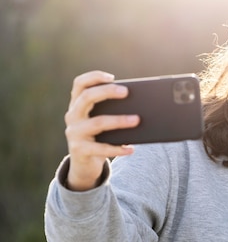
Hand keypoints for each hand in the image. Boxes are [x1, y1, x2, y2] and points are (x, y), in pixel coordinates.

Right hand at [64, 71, 139, 190]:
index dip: (94, 77)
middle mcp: (72, 116)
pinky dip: (118, 148)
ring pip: (97, 122)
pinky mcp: (79, 150)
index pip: (80, 84)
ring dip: (119, 121)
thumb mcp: (102, 121)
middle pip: (87, 97)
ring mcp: (74, 133)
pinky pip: (101, 148)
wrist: (84, 165)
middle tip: (126, 92)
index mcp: (77, 104)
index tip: (112, 77)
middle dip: (107, 92)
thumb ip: (113, 111)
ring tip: (137, 120)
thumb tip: (141, 105)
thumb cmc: (99, 137)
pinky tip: (131, 148)